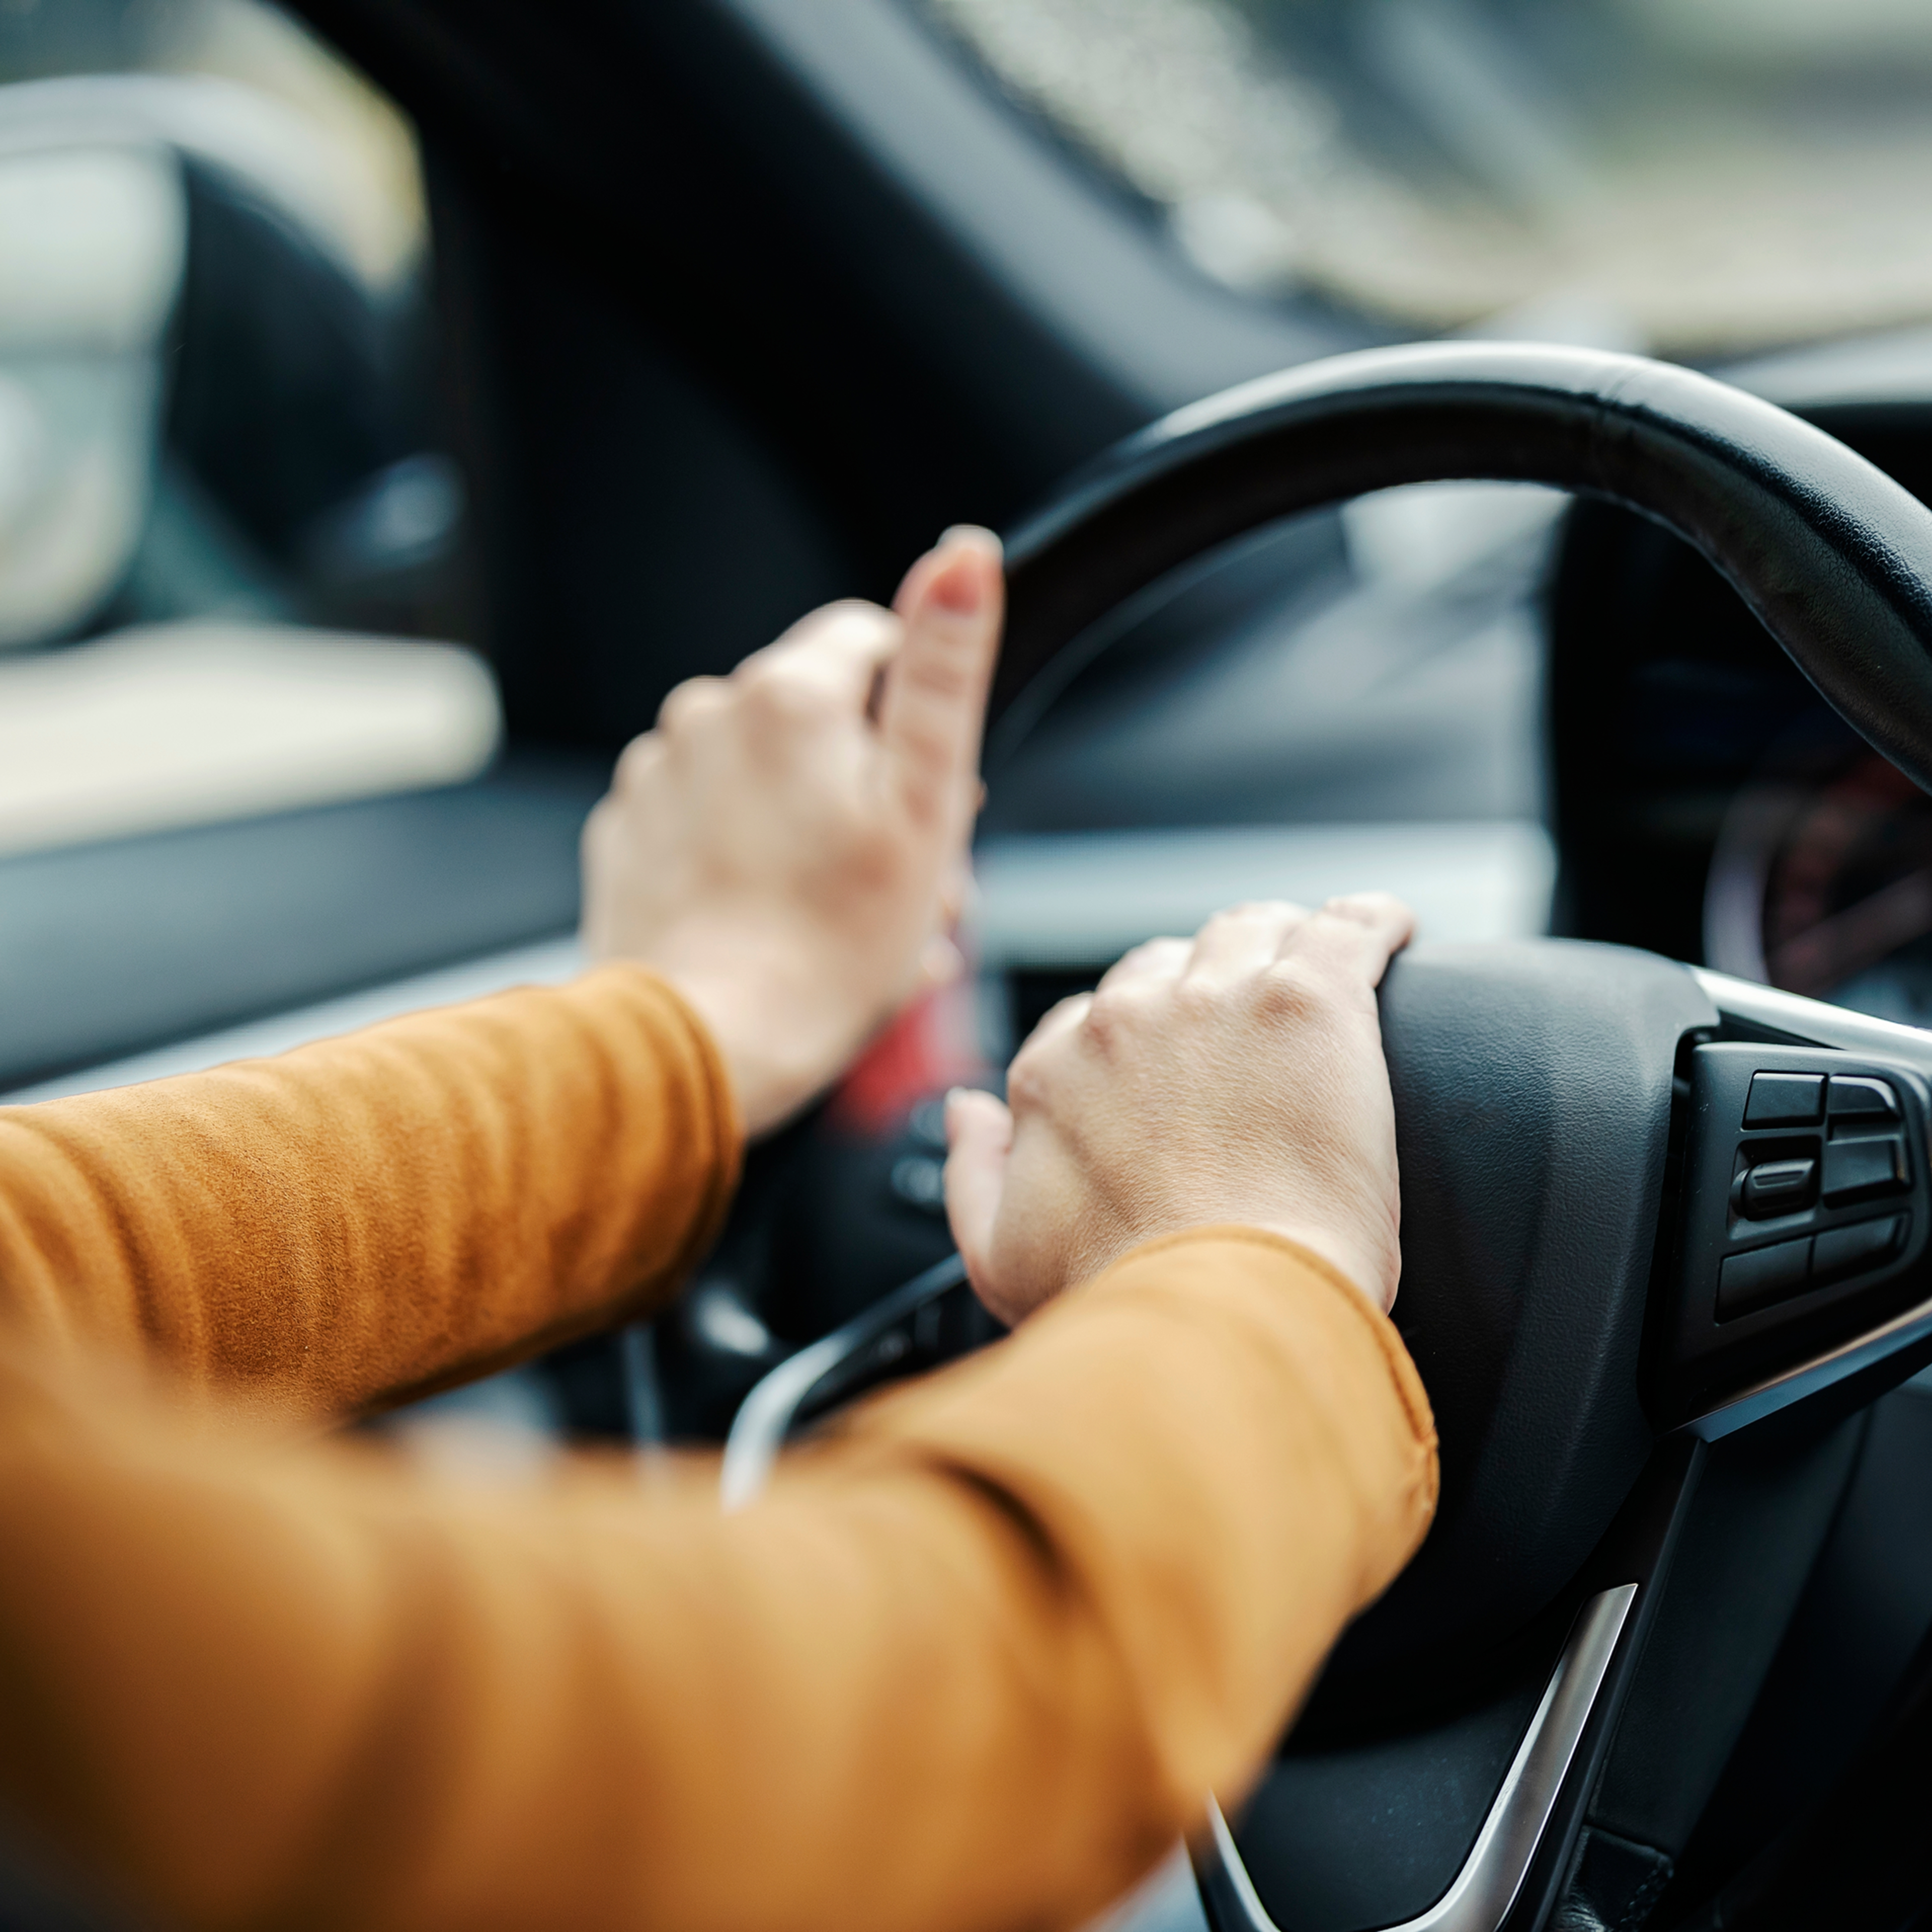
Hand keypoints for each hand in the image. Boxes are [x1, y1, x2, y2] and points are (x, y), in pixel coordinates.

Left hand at [582, 530, 1002, 1138]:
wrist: (705, 1043)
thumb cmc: (830, 946)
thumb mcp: (924, 806)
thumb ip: (944, 670)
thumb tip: (965, 553)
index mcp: (789, 693)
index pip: (871, 640)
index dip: (911, 715)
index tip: (923, 792)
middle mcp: (707, 711)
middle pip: (815, 714)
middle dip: (861, 777)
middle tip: (893, 876)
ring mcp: (656, 772)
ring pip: (759, 770)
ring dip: (803, 819)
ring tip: (831, 911)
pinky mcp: (626, 832)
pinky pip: (704, 818)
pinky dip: (742, 855)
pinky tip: (770, 918)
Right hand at [944, 895, 1414, 1323]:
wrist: (1226, 1318)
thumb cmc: (1126, 1304)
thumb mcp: (1003, 1261)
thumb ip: (972, 1174)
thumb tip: (967, 1109)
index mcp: (1058, 1072)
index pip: (1094, 1020)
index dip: (1141, 1040)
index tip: (1181, 1073)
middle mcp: (1128, 1020)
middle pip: (1171, 964)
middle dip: (1205, 985)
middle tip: (1254, 1036)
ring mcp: (1219, 999)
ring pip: (1251, 930)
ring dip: (1280, 946)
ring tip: (1320, 978)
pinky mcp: (1310, 999)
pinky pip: (1349, 925)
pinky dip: (1374, 923)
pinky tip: (1393, 932)